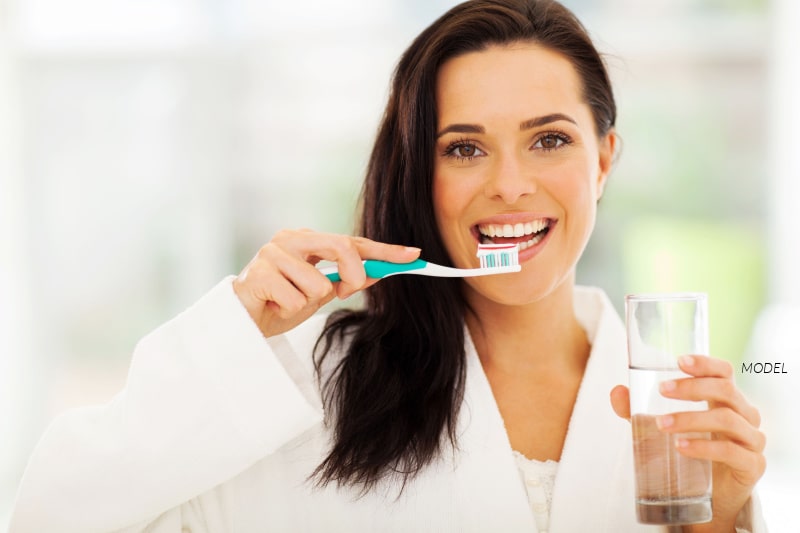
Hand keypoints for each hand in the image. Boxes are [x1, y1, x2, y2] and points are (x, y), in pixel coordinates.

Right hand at [233, 229, 419, 337]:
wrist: (242, 321)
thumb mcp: (320, 293)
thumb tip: (380, 273)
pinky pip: (296, 299)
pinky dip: (290, 311)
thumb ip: (347, 280)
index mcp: (307, 239)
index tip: (414, 256)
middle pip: (342, 248)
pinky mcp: (259, 273)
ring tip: (287, 302)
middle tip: (343, 292)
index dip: (385, 251)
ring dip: (308, 303)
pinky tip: (273, 306)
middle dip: (352, 275)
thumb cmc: (280, 303)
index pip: (353, 242)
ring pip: (319, 284)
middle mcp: (290, 239)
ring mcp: (272, 253)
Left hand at [610, 355, 765, 531]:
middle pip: (726, 390)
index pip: (723, 372)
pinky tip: (681, 447)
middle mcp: (744, 415)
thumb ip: (636, 410)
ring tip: (662, 424)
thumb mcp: (657, 429)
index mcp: (725, 399)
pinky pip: (731, 451)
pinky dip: (704, 447)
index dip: (706, 363)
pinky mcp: (753, 465)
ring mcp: (752, 440)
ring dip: (691, 418)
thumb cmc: (686, 452)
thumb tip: (616, 391)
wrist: (705, 498)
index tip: (679, 361)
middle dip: (692, 387)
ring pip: (727, 419)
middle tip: (663, 389)